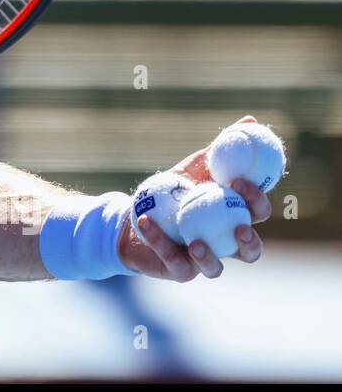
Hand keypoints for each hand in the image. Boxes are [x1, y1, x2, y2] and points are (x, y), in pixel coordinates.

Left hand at [119, 115, 271, 280]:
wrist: (135, 214)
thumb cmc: (172, 192)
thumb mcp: (195, 167)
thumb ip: (221, 150)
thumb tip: (251, 122)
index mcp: (234, 218)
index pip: (257, 213)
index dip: (256, 200)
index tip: (241, 182)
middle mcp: (224, 243)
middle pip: (250, 251)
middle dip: (249, 241)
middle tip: (238, 227)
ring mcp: (202, 260)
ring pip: (216, 269)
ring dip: (209, 256)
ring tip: (194, 240)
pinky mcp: (177, 270)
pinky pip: (172, 260)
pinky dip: (158, 240)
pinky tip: (146, 220)